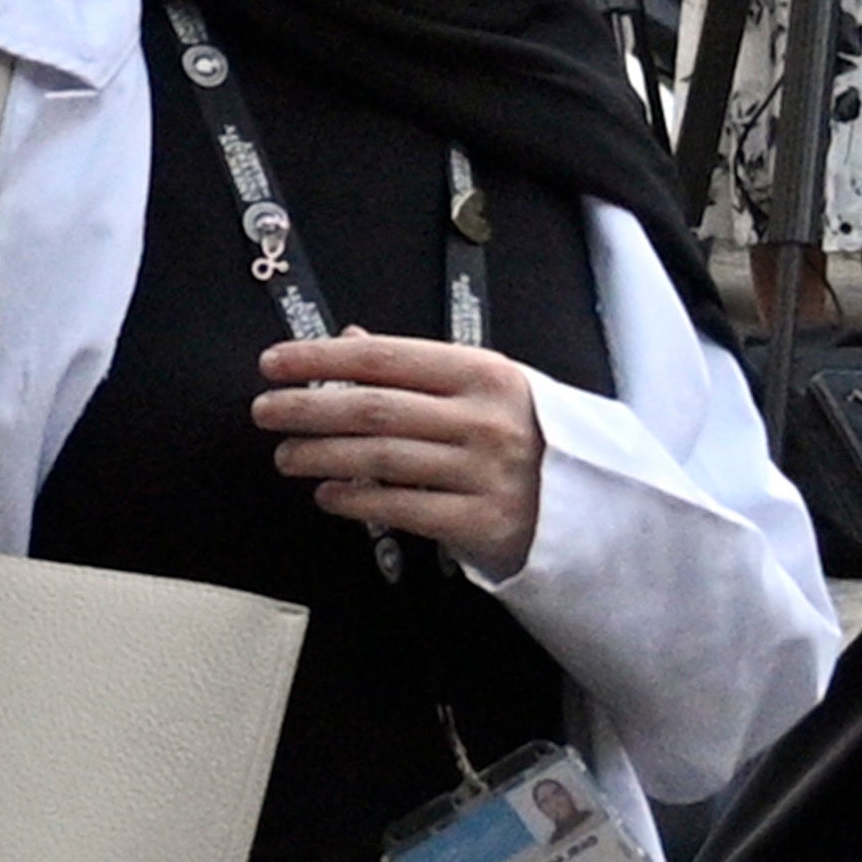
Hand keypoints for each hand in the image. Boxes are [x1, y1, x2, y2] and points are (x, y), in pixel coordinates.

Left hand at [256, 332, 548, 577]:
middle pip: (372, 407)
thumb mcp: (489, 388)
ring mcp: (483, 472)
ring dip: (320, 456)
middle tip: (266, 411)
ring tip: (287, 456)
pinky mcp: (480, 522)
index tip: (276, 363)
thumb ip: (420, 367)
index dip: (320, 358)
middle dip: (307, 408)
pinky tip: (328, 494)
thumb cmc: (536, 438)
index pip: (383, 357)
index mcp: (484, 373)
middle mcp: (483, 419)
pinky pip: (400, 508)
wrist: (596, 505)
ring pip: (379, 458)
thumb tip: (350, 339)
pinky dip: (355, 500)